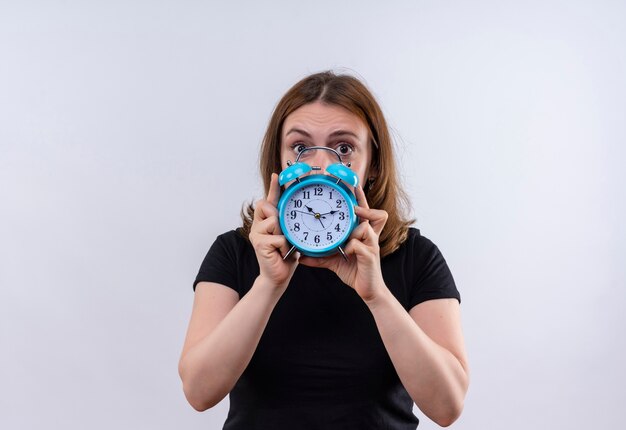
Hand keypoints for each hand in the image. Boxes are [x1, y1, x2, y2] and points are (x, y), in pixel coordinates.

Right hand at [249, 173, 299, 289]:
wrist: (279, 276)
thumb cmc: (286, 255)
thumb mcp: (290, 235)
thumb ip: (289, 222)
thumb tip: (296, 209)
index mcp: (266, 220)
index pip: (270, 200)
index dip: (273, 187)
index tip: (277, 175)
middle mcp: (258, 224)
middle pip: (268, 206)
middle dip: (279, 217)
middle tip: (283, 234)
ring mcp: (257, 233)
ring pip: (275, 222)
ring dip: (284, 235)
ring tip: (284, 246)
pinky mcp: (259, 243)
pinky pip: (278, 237)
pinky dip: (284, 247)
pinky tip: (282, 254)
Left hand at [299, 185, 388, 301]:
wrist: (368, 291)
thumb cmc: (354, 271)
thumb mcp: (334, 261)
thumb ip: (319, 256)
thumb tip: (301, 256)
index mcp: (362, 234)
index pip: (364, 211)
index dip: (360, 197)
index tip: (352, 184)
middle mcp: (370, 236)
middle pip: (376, 214)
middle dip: (364, 206)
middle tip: (352, 205)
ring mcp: (372, 246)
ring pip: (365, 228)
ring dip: (355, 231)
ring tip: (347, 238)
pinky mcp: (371, 256)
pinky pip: (359, 245)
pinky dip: (351, 247)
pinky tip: (346, 253)